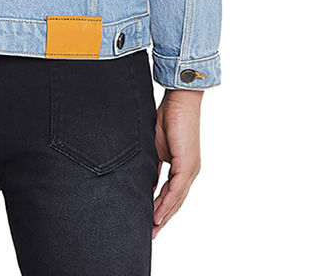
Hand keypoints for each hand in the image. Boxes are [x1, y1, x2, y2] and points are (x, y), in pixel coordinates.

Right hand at [152, 89, 201, 237]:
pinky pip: (176, 190)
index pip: (172, 193)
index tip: (150, 221)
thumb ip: (153, 163)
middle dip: (163, 218)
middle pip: (176, 201)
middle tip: (151, 234)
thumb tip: (144, 178)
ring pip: (177, 199)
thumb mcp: (156, 145)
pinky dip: (166, 203)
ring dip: (164, 215)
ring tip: (152, 229)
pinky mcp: (187, 165)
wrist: (180, 101)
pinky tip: (157, 214)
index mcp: (183, 167)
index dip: (161, 208)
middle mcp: (189, 171)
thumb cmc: (169, 117)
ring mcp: (190, 169)